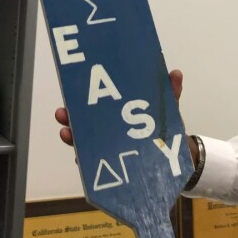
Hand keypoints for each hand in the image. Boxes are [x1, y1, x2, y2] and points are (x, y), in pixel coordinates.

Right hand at [54, 69, 197, 161]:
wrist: (175, 154)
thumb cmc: (164, 126)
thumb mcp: (167, 107)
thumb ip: (170, 91)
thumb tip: (175, 73)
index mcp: (117, 112)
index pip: (94, 104)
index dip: (79, 97)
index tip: (70, 90)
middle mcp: (109, 130)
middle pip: (83, 123)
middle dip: (69, 118)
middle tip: (61, 114)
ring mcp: (109, 147)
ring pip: (85, 142)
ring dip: (73, 138)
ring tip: (66, 133)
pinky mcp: (113, 164)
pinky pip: (95, 163)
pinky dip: (86, 160)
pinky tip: (79, 158)